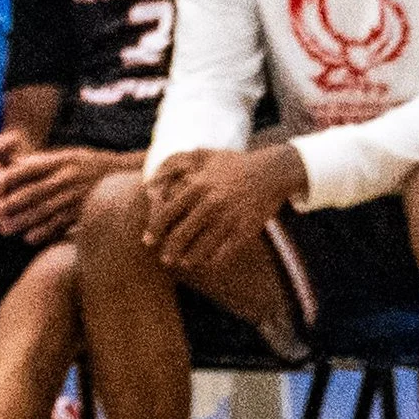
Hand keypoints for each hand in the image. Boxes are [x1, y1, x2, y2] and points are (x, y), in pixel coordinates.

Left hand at [0, 144, 112, 245]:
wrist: (123, 174)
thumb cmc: (89, 164)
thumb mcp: (68, 154)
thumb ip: (43, 161)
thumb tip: (16, 165)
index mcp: (63, 160)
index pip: (33, 167)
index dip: (12, 177)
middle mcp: (69, 178)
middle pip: (36, 191)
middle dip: (12, 203)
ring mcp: (77, 196)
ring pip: (46, 210)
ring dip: (24, 221)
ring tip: (5, 229)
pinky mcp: (84, 211)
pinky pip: (62, 223)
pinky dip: (45, 231)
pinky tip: (29, 238)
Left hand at [142, 142, 305, 278]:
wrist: (271, 172)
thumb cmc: (236, 163)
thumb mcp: (208, 156)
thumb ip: (182, 161)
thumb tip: (157, 174)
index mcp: (198, 186)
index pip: (168, 213)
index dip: (155, 229)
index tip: (148, 240)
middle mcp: (211, 204)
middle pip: (181, 235)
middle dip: (169, 250)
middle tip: (164, 259)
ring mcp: (228, 219)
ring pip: (200, 249)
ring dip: (188, 259)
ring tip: (184, 262)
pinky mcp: (244, 232)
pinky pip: (223, 255)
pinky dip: (211, 262)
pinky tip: (207, 263)